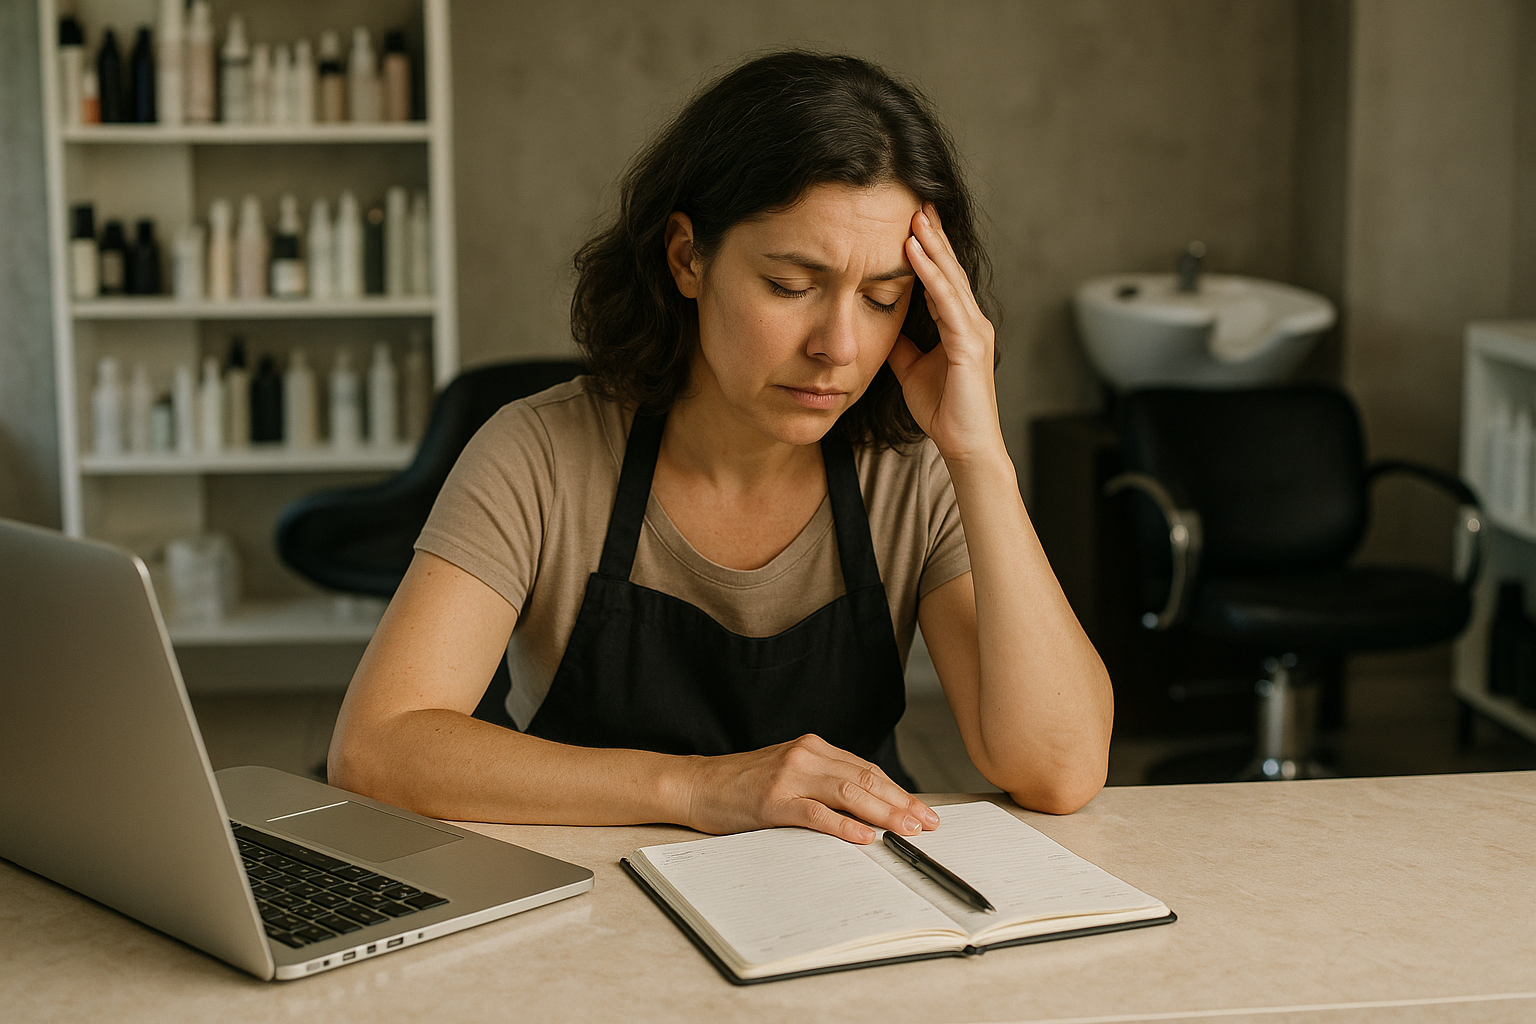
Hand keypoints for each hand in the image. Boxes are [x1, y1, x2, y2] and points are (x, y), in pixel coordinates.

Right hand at [679, 734, 939, 843]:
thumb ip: (823, 783)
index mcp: (813, 748)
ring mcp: (789, 776)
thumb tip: (867, 809)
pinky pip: (815, 812)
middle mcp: (805, 755)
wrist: (697, 784)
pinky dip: (843, 824)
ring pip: (848, 792)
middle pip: (865, 778)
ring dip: (883, 813)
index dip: (898, 791)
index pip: (866, 769)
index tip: (921, 811)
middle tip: (927, 823)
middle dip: (900, 802)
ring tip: (907, 830)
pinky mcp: (773, 799)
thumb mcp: (789, 775)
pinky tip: (864, 835)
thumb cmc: (742, 785)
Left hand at [886, 203, 1002, 463]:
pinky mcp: (969, 344)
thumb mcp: (911, 369)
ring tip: (914, 216)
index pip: (942, 278)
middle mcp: (972, 322)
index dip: (929, 249)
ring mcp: (974, 331)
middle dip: (933, 234)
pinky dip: (930, 274)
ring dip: (931, 245)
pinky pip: (947, 301)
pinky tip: (915, 253)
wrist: (965, 446)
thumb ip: (901, 344)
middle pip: (949, 269)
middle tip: (916, 200)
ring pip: (949, 278)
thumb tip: (880, 323)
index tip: (912, 221)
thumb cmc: (944, 411)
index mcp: (960, 326)